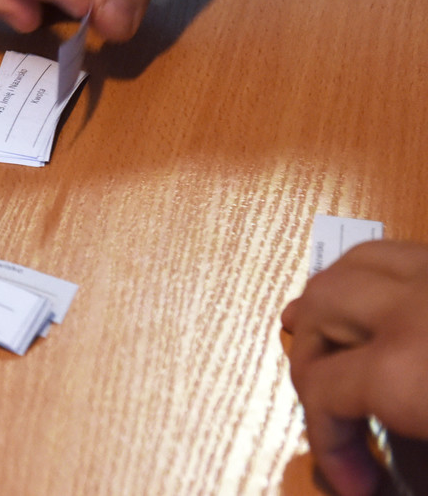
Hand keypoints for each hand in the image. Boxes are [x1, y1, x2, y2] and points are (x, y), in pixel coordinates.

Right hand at [283, 241, 427, 495]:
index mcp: (404, 368)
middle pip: (318, 314)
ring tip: (320, 330)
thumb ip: (412, 449)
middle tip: (331, 410)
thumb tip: (396, 477)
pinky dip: (377, 272)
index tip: (359, 483)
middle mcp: (412, 305)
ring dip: (330, 300)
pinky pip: (402, 252)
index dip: (329, 448)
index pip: (321, 394)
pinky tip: (383, 299)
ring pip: (354, 264)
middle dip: (310, 362)